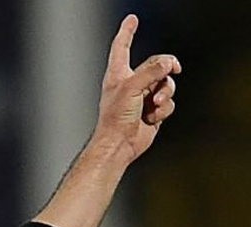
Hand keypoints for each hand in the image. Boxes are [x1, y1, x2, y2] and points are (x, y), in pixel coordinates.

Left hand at [91, 14, 181, 164]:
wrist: (120, 144)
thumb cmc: (116, 117)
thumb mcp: (132, 89)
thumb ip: (150, 72)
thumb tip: (168, 64)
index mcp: (118, 74)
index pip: (122, 47)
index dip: (127, 32)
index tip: (132, 19)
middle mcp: (130, 83)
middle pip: (156, 64)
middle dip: (166, 68)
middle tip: (174, 69)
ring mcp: (143, 97)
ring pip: (166, 84)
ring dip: (164, 94)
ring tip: (153, 106)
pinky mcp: (153, 110)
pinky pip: (168, 102)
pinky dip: (163, 109)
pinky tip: (151, 119)